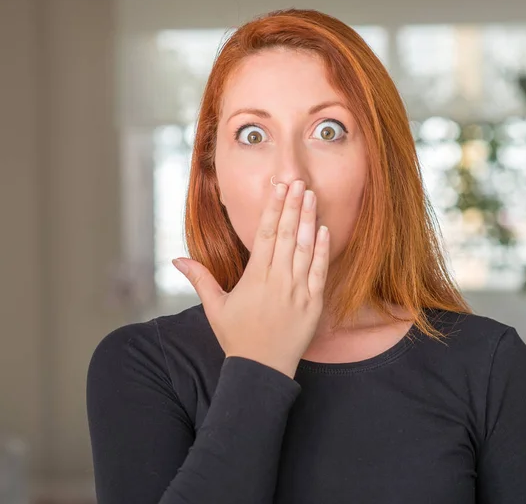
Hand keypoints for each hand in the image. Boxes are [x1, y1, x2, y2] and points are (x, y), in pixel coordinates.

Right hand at [173, 179, 329, 378]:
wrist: (262, 369)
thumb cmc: (237, 337)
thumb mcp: (215, 307)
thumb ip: (199, 279)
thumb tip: (176, 259)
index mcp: (254, 277)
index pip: (264, 234)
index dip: (273, 208)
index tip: (279, 186)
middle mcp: (277, 279)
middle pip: (286, 234)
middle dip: (293, 205)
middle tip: (299, 181)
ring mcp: (298, 290)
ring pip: (304, 248)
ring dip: (309, 220)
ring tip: (312, 196)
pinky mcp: (313, 303)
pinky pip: (319, 271)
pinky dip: (322, 250)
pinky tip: (324, 230)